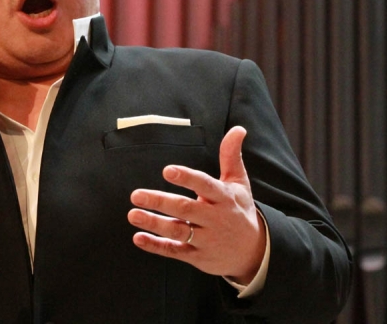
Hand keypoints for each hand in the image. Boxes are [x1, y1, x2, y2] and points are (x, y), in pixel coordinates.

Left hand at [127, 126, 265, 283]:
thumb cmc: (239, 210)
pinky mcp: (198, 256)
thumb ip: (231, 156)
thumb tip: (238, 129)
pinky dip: (156, 246)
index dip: (187, 178)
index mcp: (224, 197)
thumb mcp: (239, 183)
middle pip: (186, 209)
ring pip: (178, 231)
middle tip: (136, 195)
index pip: (205, 185)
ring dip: (154, 223)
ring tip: (133, 214)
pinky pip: (175, 251)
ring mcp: (207, 239)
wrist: (254, 252)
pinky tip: (138, 238)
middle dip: (161, 202)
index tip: (167, 170)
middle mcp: (215, 218)